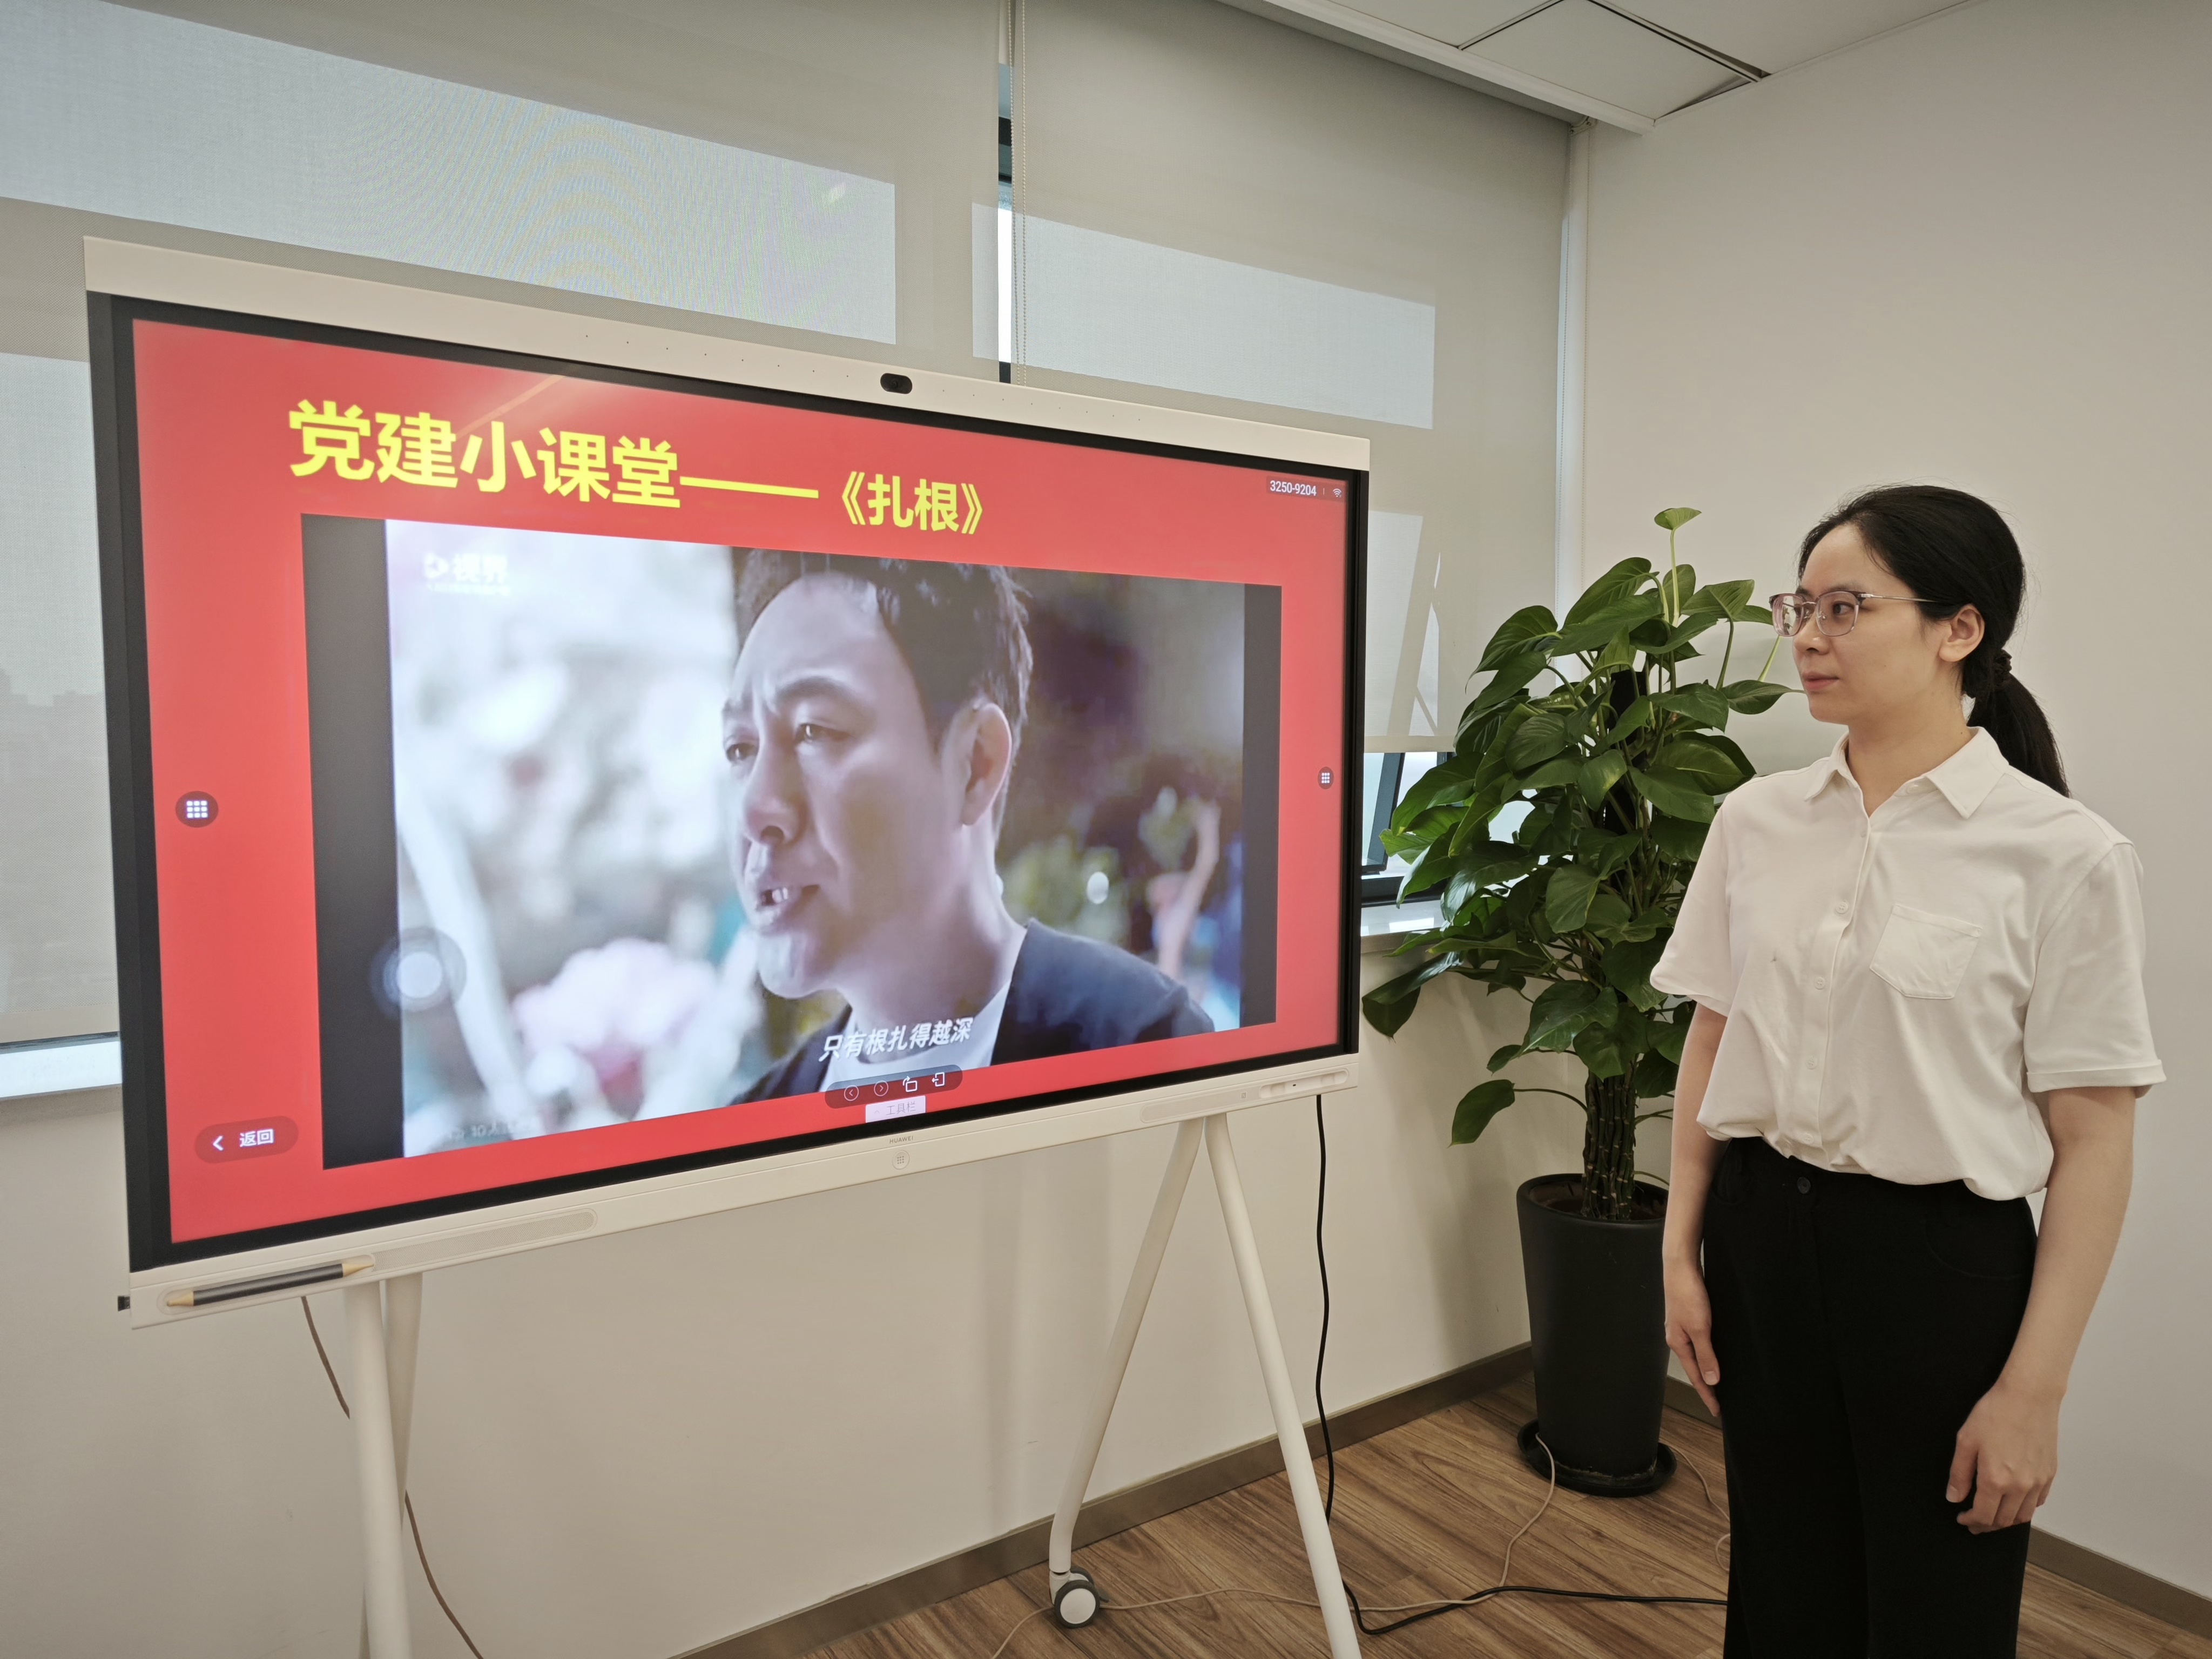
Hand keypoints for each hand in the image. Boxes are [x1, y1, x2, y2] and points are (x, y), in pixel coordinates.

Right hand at [1664, 1254, 1721, 1419]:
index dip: (1707, 1394)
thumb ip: (1706, 1354)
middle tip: (1719, 1402)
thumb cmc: (1687, 1294)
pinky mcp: (1688, 1316)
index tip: (1717, 1411)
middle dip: (1706, 1385)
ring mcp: (1682, 1327)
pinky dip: (1707, 1353)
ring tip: (1718, 1383)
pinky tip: (1715, 1353)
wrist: (1680, 1266)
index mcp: (1678, 1343)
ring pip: (1697, 1354)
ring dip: (1707, 1369)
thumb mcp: (1700, 1328)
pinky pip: (1699, 1342)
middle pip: (1694, 1367)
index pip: (1695, 1376)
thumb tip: (1712, 1380)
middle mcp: (1678, 1338)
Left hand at [1948, 1381, 2058, 1531]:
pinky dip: (2025, 1508)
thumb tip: (1954, 1498)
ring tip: (1993, 1516)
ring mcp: (2038, 1481)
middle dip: (1987, 1525)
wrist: (2028, 1397)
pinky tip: (2014, 1501)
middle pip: (2004, 1520)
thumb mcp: (1966, 1441)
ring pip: (2024, 1515)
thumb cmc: (1995, 1414)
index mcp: (1996, 1480)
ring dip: (2007, 1521)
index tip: (1962, 1520)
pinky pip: (2038, 1501)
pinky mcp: (2050, 1474)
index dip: (1971, 1522)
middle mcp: (2020, 1486)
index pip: (1984, 1515)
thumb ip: (1959, 1473)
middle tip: (1975, 1523)